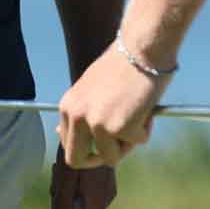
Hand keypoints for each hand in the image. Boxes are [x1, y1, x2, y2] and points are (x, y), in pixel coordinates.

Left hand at [48, 149, 116, 208]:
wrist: (95, 123)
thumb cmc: (82, 147)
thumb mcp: (67, 174)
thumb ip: (62, 201)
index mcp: (98, 198)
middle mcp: (106, 195)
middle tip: (57, 190)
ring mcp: (106, 186)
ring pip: (84, 203)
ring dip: (69, 195)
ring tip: (61, 174)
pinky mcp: (103, 178)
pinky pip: (86, 191)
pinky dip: (74, 186)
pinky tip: (67, 170)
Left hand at [57, 46, 164, 168]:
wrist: (142, 48)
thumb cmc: (124, 65)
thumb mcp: (92, 89)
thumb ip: (84, 112)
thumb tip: (63, 133)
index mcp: (68, 106)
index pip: (68, 144)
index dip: (87, 149)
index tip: (103, 145)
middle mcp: (77, 117)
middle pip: (77, 160)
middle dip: (99, 159)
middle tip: (119, 148)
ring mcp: (96, 124)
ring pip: (111, 157)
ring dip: (129, 142)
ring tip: (138, 116)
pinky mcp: (118, 128)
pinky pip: (137, 143)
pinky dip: (146, 130)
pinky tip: (146, 108)